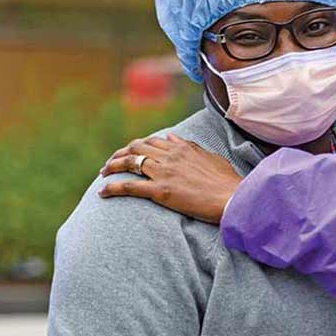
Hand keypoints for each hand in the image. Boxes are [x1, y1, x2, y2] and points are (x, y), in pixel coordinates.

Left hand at [98, 134, 242, 224]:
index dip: (138, 146)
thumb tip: (172, 137)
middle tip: (111, 162)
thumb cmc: (227, 182)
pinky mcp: (160, 191)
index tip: (131, 153)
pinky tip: (102, 192)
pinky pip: (129, 186)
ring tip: (103, 173)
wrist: (234, 198)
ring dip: (112, 166)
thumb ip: (189, 146)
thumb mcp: (210, 157)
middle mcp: (169, 156)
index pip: (152, 141)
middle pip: (136, 148)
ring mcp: (163, 172)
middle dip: (120, 153)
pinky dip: (113, 187)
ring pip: (129, 163)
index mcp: (181, 147)